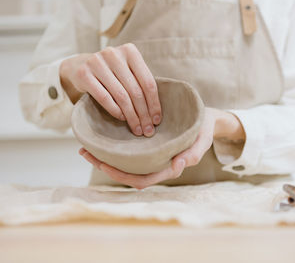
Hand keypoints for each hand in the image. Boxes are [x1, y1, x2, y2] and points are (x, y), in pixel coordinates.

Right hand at [60, 43, 161, 136]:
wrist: (79, 66)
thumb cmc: (111, 72)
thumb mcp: (127, 71)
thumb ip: (140, 83)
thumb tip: (156, 114)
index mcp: (130, 51)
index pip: (148, 82)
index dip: (154, 103)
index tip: (157, 120)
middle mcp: (114, 54)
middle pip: (135, 91)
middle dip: (143, 114)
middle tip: (148, 130)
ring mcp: (97, 62)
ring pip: (121, 96)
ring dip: (131, 116)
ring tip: (137, 128)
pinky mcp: (84, 73)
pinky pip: (104, 97)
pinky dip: (115, 111)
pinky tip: (122, 119)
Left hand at [79, 107, 245, 188]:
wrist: (206, 119)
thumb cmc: (204, 131)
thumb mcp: (201, 141)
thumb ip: (192, 155)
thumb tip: (177, 166)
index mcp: (167, 168)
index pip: (140, 180)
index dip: (120, 175)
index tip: (102, 164)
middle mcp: (155, 164)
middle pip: (126, 173)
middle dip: (104, 165)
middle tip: (84, 152)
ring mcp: (151, 155)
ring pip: (125, 163)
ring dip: (104, 157)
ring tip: (86, 145)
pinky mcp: (148, 145)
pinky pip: (129, 150)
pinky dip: (114, 146)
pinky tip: (103, 135)